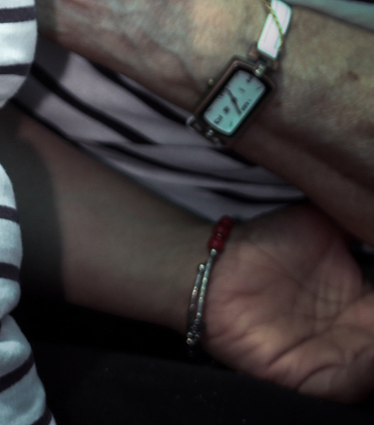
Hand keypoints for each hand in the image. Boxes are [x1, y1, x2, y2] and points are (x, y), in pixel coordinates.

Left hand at [206, 204, 373, 401]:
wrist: (219, 265)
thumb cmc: (271, 243)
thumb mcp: (326, 224)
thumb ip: (360, 218)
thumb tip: (372, 193)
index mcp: (368, 304)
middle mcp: (360, 337)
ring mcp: (340, 361)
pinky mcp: (312, 380)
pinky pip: (350, 383)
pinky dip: (370, 369)